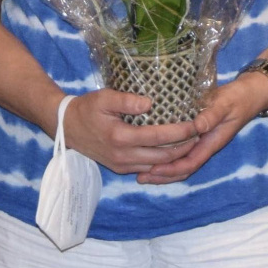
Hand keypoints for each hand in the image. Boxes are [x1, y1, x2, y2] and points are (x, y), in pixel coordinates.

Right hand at [60, 88, 202, 177]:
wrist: (67, 128)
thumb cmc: (87, 109)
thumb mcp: (103, 98)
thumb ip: (126, 100)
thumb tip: (150, 103)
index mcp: (120, 137)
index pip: (159, 137)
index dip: (180, 132)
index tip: (196, 123)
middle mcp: (123, 156)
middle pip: (164, 156)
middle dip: (185, 146)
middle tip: (200, 133)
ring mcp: (123, 165)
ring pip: (158, 166)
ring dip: (177, 156)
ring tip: (192, 142)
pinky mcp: (121, 169)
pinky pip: (149, 169)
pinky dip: (164, 162)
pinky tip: (174, 151)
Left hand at [136, 75, 266, 184]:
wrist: (248, 95)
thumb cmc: (236, 99)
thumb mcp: (225, 104)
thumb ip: (212, 115)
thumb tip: (197, 126)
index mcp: (211, 143)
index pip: (190, 163)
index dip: (171, 169)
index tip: (153, 169)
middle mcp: (204, 147)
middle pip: (182, 169)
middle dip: (162, 176)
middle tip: (140, 177)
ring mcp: (200, 143)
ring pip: (181, 164)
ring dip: (162, 171)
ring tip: (141, 173)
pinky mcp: (196, 137)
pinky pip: (180, 153)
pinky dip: (166, 158)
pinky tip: (151, 155)